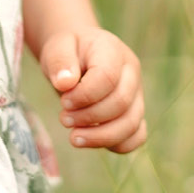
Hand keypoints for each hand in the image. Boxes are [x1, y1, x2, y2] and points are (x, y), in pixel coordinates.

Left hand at [39, 29, 145, 153]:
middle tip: (64, 119)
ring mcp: (137, 94)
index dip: (84, 96)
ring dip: (101, 137)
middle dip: (89, 117)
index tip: (63, 102)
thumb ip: (59, 61)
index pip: (107, 78)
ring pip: (131, 124)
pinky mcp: (135, 113)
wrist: (76, 55)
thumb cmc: (67, 51)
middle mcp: (131, 73)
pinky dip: (117, 145)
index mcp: (113, 51)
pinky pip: (137, 136)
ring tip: (74, 137)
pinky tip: (92, 141)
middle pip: (121, 103)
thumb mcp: (57, 47)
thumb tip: (65, 83)